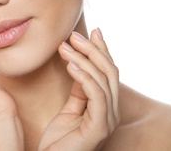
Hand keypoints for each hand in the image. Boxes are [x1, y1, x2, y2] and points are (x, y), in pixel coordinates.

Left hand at [38, 29, 119, 150]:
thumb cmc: (58, 140)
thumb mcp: (70, 109)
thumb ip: (79, 89)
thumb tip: (79, 63)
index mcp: (106, 107)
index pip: (109, 73)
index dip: (103, 50)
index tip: (93, 31)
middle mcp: (112, 112)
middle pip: (110, 72)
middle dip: (93, 50)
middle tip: (73, 35)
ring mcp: (107, 121)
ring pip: (104, 80)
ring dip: (84, 59)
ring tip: (65, 46)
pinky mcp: (99, 129)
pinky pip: (96, 96)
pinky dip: (84, 77)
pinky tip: (71, 64)